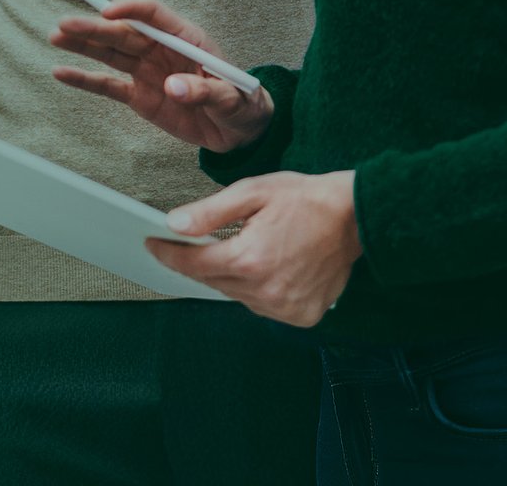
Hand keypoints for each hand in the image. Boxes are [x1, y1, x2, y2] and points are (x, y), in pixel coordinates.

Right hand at [51, 0, 272, 153]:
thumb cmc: (243, 105)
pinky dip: (85, 79)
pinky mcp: (139, 96)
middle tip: (65, 24)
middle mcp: (161, 49)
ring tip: (56, 35)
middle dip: (94, 28)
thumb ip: (206, 91)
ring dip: (83, 45)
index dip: (131, 9)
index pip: (153, 14)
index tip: (108, 12)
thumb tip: (174, 87)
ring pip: (110, 52)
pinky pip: (108, 85)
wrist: (239, 132)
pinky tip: (60, 72)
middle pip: (123, 32)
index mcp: (186, 38)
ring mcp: (147, 71)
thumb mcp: (233, 98)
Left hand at [147, 171, 361, 328]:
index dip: (169, 255)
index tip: (151, 245)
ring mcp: (286, 308)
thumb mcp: (253, 191)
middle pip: (214, 281)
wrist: (355, 216)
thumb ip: (210, 211)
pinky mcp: (302, 316)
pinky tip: (262, 267)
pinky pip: (263, 305)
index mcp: (251, 259)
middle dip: (198, 263)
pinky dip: (255, 289)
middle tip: (186, 244)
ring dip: (229, 276)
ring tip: (235, 250)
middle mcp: (266, 291)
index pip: (195, 264)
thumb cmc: (304, 198)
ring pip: (237, 295)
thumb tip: (174, 225)